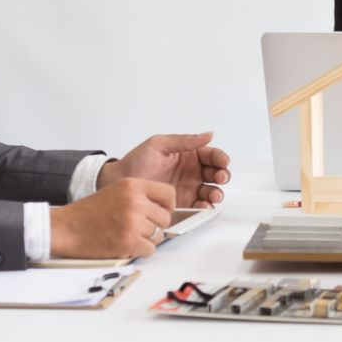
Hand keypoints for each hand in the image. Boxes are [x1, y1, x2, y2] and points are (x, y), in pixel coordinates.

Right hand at [50, 177, 174, 258]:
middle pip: (165, 218)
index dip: (167, 206)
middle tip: (138, 228)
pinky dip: (140, 251)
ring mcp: (132, 222)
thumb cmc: (88, 213)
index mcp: (133, 185)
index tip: (159, 213)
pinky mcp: (128, 242)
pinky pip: (150, 250)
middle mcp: (135, 201)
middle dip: (155, 226)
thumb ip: (140, 196)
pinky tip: (126, 245)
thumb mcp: (117, 191)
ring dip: (147, 240)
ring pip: (159, 235)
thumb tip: (164, 209)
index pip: (169, 194)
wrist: (66, 228)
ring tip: (128, 236)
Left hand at [101, 132, 230, 206]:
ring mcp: (188, 188)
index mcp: (188, 155)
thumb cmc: (135, 162)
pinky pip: (200, 206)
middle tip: (219, 178)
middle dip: (222, 175)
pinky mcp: (183, 204)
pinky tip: (204, 205)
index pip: (211, 155)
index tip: (223, 162)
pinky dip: (206, 206)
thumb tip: (208, 134)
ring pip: (211, 190)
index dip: (220, 158)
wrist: (118, 183)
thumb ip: (184, 141)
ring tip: (212, 194)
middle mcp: (191, 172)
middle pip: (215, 173)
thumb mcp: (158, 144)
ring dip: (216, 192)